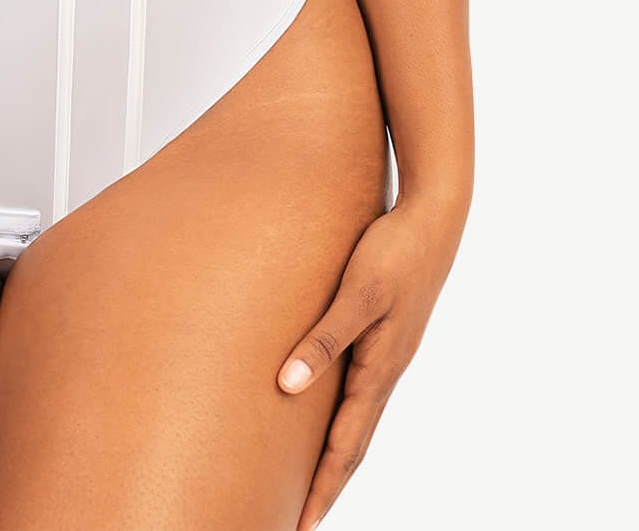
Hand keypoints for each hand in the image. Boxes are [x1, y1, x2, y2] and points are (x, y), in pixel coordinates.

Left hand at [277, 194, 467, 529]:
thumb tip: (287, 388)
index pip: (345, 446)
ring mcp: (387, 356)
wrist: (433, 218)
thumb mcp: (356, 294)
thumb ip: (323, 339)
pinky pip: (359, 393)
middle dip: (327, 486)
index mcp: (379, 370)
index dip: (321, 486)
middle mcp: (384, 372)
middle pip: (354, 445)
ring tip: (310, 484)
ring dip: (335, 456)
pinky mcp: (384, 337)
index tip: (300, 524)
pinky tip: (325, 416)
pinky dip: (341, 420)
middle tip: (297, 522)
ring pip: (357, 421)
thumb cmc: (392, 252)